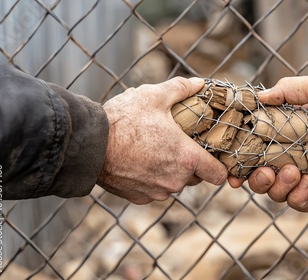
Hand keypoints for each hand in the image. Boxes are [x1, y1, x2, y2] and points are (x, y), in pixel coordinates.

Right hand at [97, 77, 226, 203]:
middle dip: (191, 162)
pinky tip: (140, 161)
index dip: (219, 165)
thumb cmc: (123, 120)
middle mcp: (176, 180)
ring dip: (171, 170)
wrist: (89, 145)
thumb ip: (181, 89)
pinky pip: (155, 190)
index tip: (213, 155)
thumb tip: (200, 83)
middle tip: (178, 144)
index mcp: (186, 158)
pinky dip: (152, 179)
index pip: (219, 175)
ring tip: (156, 149)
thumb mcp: (154, 96)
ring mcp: (157, 191)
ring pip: (175, 183)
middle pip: (196, 177)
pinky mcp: (140, 197)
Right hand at [228, 76, 307, 211]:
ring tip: (295, 173)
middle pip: (262, 177)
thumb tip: (258, 97)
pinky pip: (303, 203)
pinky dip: (299, 198)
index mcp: (285, 132)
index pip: (256, 150)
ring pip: (279, 192)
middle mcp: (292, 153)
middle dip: (258, 180)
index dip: (241, 162)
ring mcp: (307, 171)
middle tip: (267, 172)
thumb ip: (286, 90)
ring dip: (280, 188)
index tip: (233, 171)